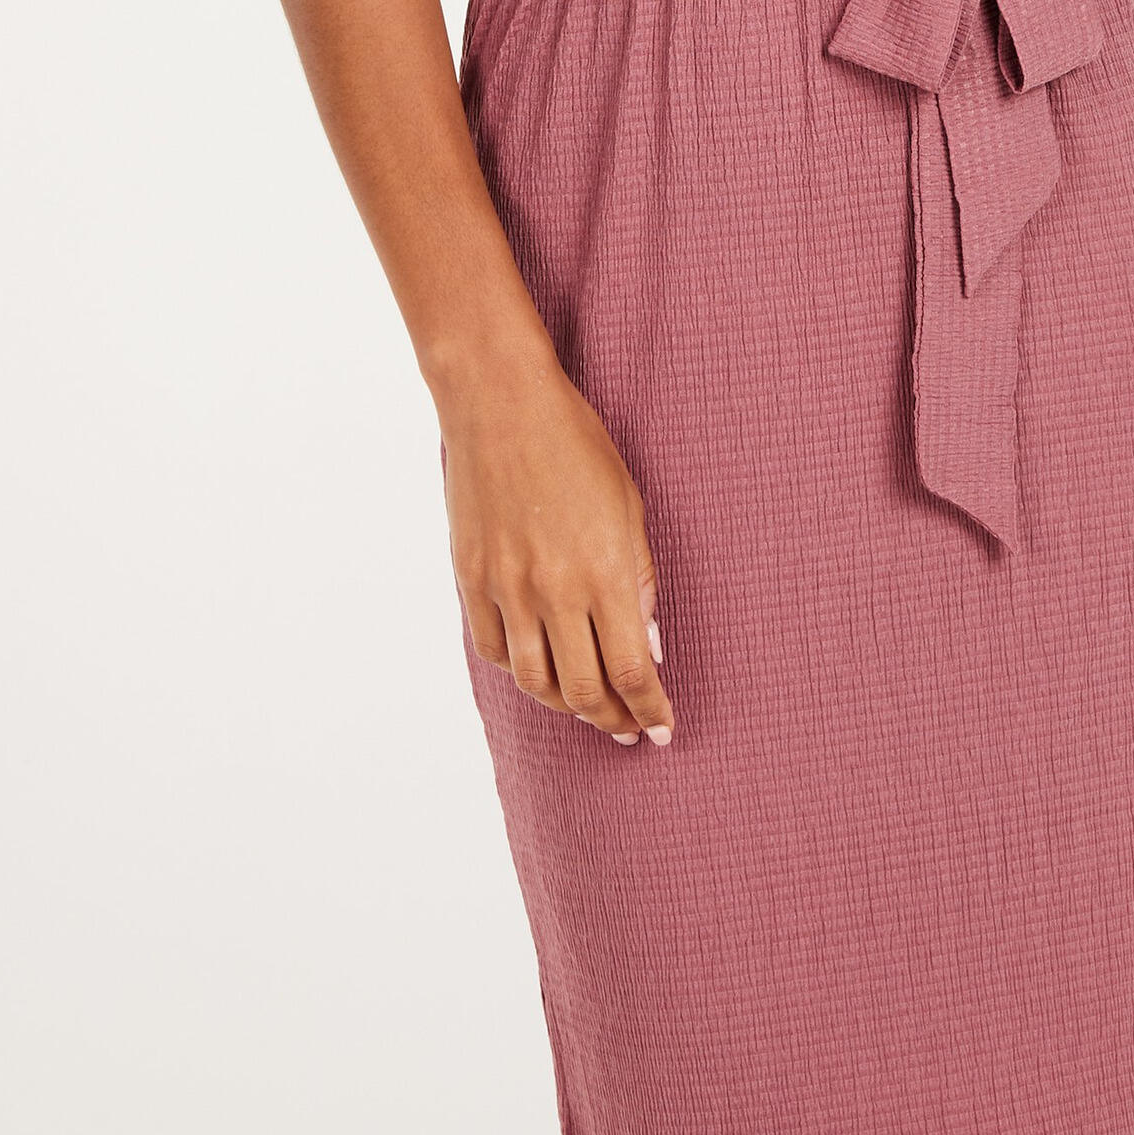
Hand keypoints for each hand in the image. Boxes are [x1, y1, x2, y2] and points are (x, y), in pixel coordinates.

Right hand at [439, 341, 674, 747]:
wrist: (500, 405)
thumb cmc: (576, 444)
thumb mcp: (628, 506)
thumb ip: (639, 582)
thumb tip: (649, 647)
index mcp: (604, 571)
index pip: (632, 671)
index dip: (650, 709)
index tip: (662, 729)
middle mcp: (554, 591)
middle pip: (583, 690)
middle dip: (612, 719)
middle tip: (628, 727)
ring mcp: (507, 589)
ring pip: (535, 682)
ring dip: (567, 705)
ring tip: (588, 707)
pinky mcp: (471, 580)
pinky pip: (494, 650)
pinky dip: (520, 670)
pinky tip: (539, 667)